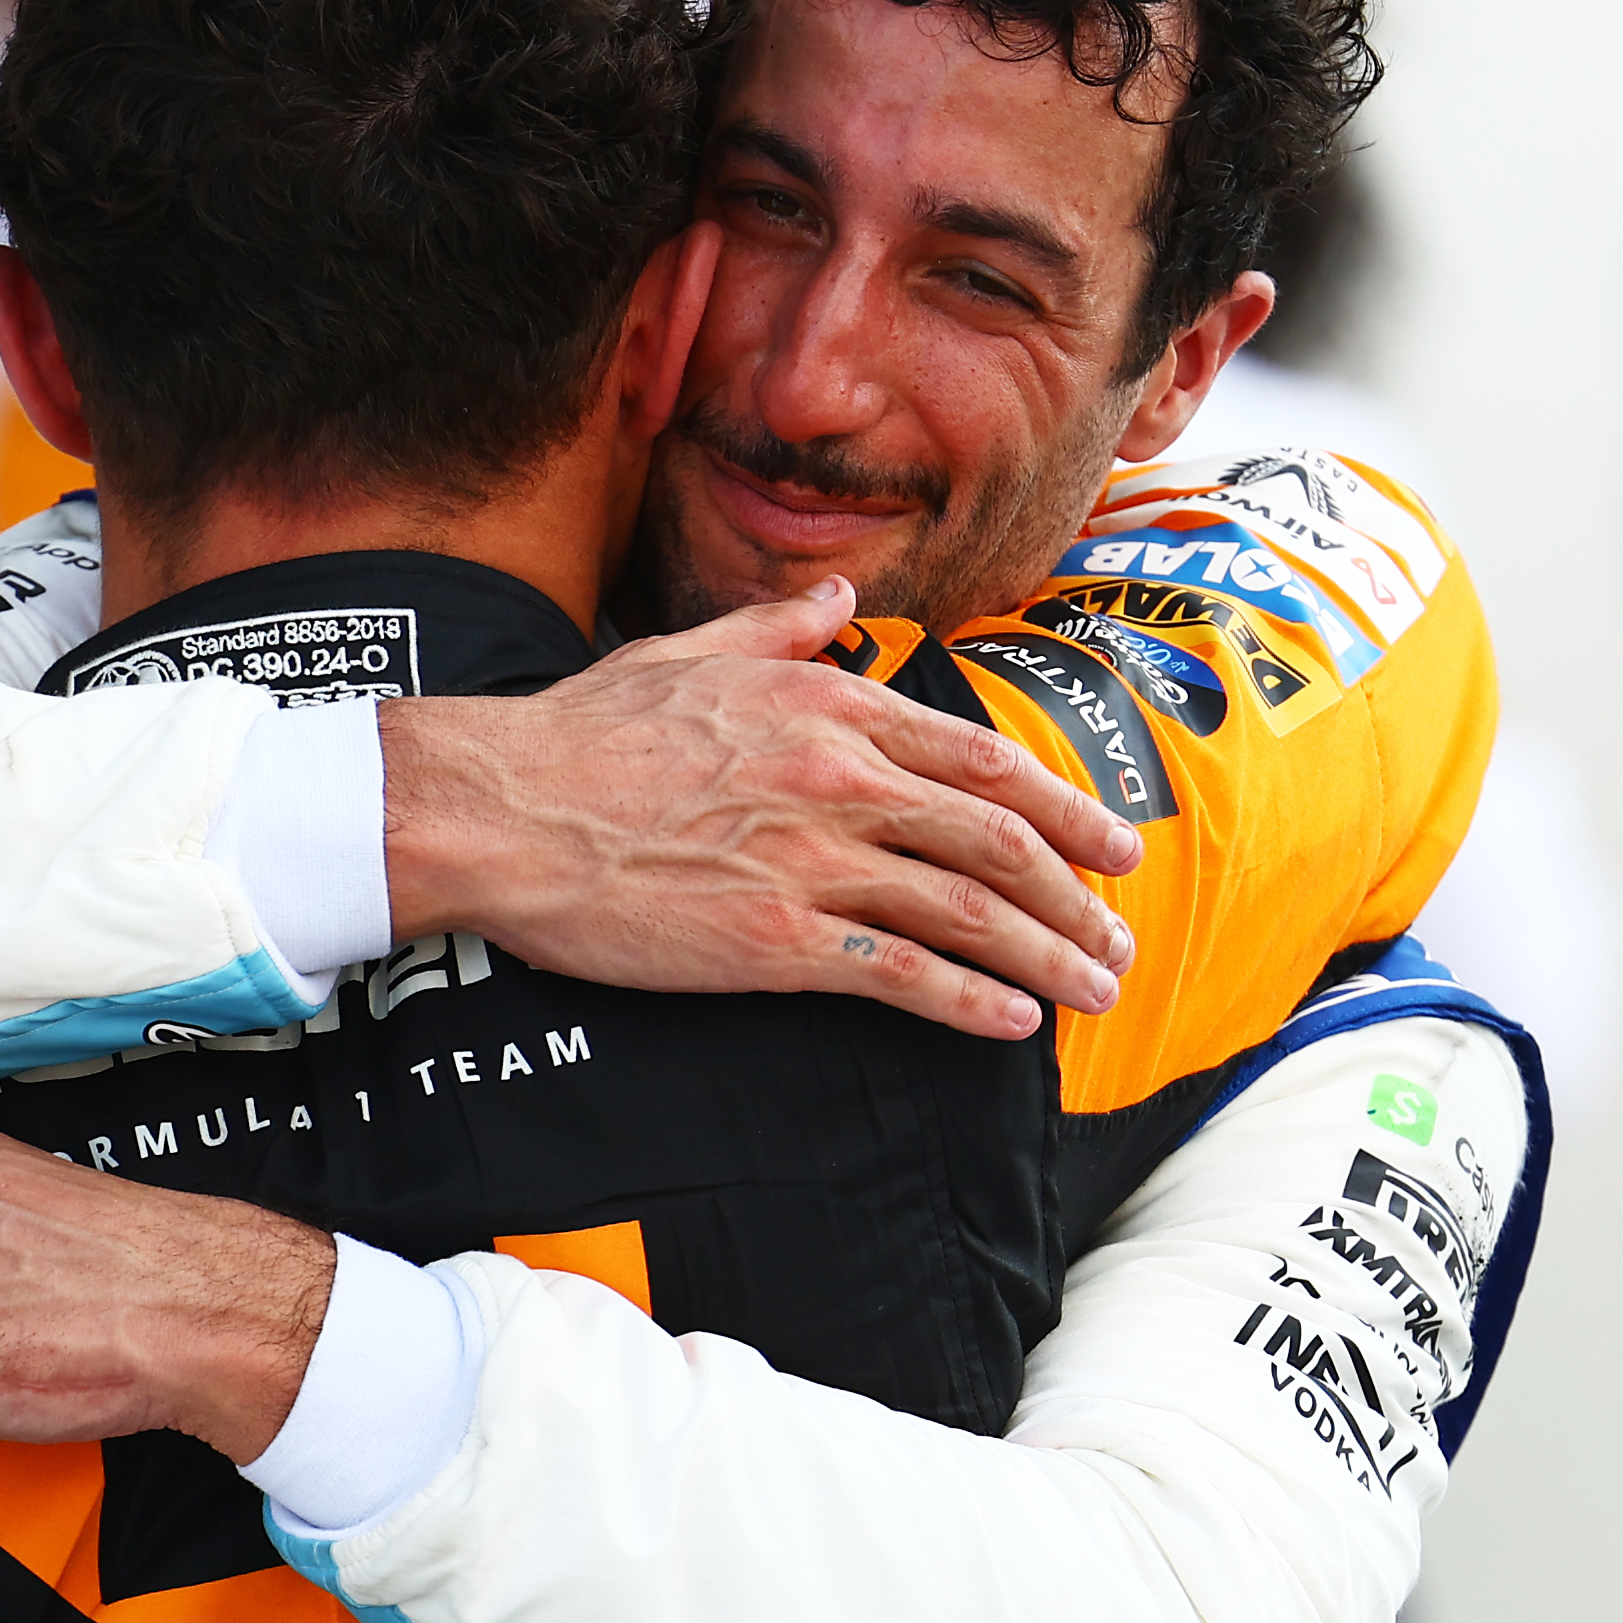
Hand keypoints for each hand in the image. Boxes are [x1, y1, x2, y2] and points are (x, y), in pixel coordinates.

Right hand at [380, 578, 1145, 1041]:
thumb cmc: (584, 732)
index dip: (1064, 809)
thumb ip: (781, 628)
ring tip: (1094, 988)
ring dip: (1048, 954)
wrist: (502, 808)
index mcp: (828, 706)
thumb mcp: (690, 651)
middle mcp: (840, 779)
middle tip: (1121, 935)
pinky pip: (898, 977)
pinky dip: (968, 1001)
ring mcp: (812, 863)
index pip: (980, 763)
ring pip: (968, 911)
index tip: (1112, 845)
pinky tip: (1011, 1023)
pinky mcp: (776, 943)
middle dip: (1078, 893)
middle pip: (998, 841)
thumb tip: (839, 599)